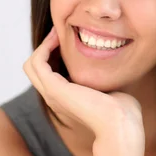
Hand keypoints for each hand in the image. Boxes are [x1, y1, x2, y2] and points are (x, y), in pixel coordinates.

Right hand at [23, 27, 144, 149]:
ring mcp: (52, 95)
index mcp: (66, 100)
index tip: (70, 39)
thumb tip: (113, 70)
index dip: (56, 55)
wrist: (120, 124)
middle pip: (37, 69)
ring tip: (58, 32)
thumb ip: (105, 81)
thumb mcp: (110, 90)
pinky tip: (59, 37)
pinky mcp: (54, 89)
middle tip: (61, 31)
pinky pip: (37, 62)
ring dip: (44, 45)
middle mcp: (55, 99)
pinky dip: (44, 47)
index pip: (51, 74)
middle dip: (47, 47)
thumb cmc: (123, 111)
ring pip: (32, 65)